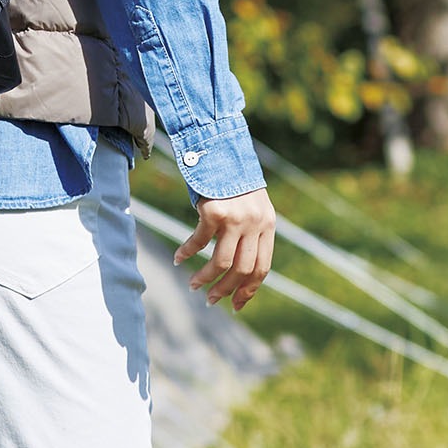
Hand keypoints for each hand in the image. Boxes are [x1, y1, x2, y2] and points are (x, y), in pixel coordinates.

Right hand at [173, 187, 275, 311]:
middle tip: (210, 300)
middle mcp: (256, 223)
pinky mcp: (214, 211)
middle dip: (226, 289)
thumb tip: (238, 266)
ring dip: (206, 278)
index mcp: (268, 224)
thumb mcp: (250, 203)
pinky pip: (199, 241)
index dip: (249, 290)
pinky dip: (188, 252)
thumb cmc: (231, 176)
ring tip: (193, 285)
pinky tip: (179, 258)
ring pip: (222, 262)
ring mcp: (236, 218)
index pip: (263, 268)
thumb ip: (249, 229)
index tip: (236, 305)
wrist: (220, 143)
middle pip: (243, 270)